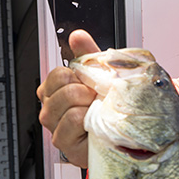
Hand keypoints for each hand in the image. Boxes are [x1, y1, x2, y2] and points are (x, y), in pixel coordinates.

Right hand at [36, 30, 101, 168]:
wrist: (127, 137)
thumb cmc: (110, 109)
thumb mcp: (103, 78)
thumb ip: (88, 56)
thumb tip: (78, 36)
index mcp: (56, 90)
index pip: (58, 73)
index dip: (80, 76)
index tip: (93, 84)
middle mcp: (51, 107)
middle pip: (62, 86)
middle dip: (86, 90)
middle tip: (98, 100)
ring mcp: (55, 126)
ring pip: (66, 102)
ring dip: (88, 104)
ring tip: (98, 112)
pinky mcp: (64, 142)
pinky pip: (71, 120)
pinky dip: (86, 119)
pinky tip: (95, 124)